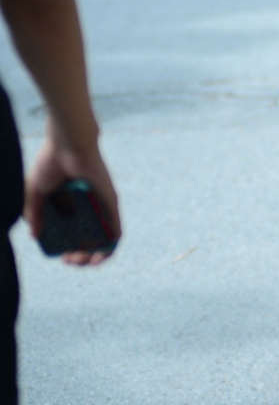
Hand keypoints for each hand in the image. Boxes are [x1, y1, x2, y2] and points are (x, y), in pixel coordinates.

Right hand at [25, 131, 119, 266]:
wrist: (67, 144)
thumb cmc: (52, 162)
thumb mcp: (35, 192)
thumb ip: (35, 214)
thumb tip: (36, 237)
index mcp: (72, 207)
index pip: (76, 235)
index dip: (69, 250)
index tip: (61, 255)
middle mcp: (89, 209)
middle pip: (92, 241)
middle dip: (82, 257)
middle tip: (70, 259)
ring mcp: (102, 206)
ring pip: (106, 240)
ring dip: (96, 257)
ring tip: (81, 260)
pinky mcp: (111, 202)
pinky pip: (116, 228)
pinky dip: (110, 245)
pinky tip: (98, 255)